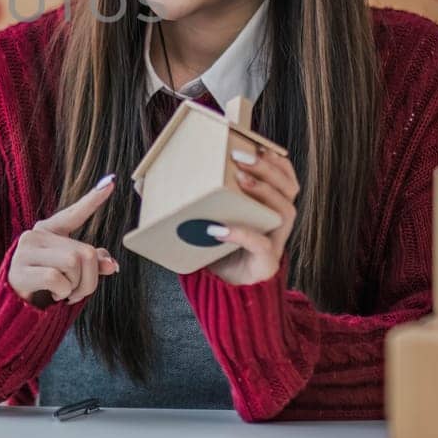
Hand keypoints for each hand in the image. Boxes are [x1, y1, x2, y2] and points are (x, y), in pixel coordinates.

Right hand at [9, 175, 119, 307]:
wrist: (13, 304)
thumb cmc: (44, 284)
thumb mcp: (70, 271)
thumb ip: (90, 264)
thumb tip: (112, 265)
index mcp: (49, 230)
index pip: (73, 214)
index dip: (93, 199)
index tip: (111, 182)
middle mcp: (36, 235)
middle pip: (84, 252)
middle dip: (89, 280)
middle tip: (78, 292)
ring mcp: (26, 252)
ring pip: (73, 263)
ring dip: (76, 287)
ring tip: (65, 293)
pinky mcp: (19, 271)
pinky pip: (56, 279)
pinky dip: (62, 292)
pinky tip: (53, 294)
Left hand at [204, 149, 299, 286]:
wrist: (228, 292)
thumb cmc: (218, 250)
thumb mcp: (211, 218)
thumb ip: (196, 199)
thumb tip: (150, 182)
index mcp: (271, 210)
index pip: (287, 180)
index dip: (278, 162)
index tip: (259, 145)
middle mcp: (278, 224)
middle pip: (288, 190)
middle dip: (267, 169)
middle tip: (240, 157)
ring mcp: (275, 244)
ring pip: (284, 212)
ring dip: (264, 192)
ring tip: (240, 179)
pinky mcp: (265, 263)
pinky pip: (261, 245)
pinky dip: (241, 234)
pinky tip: (219, 229)